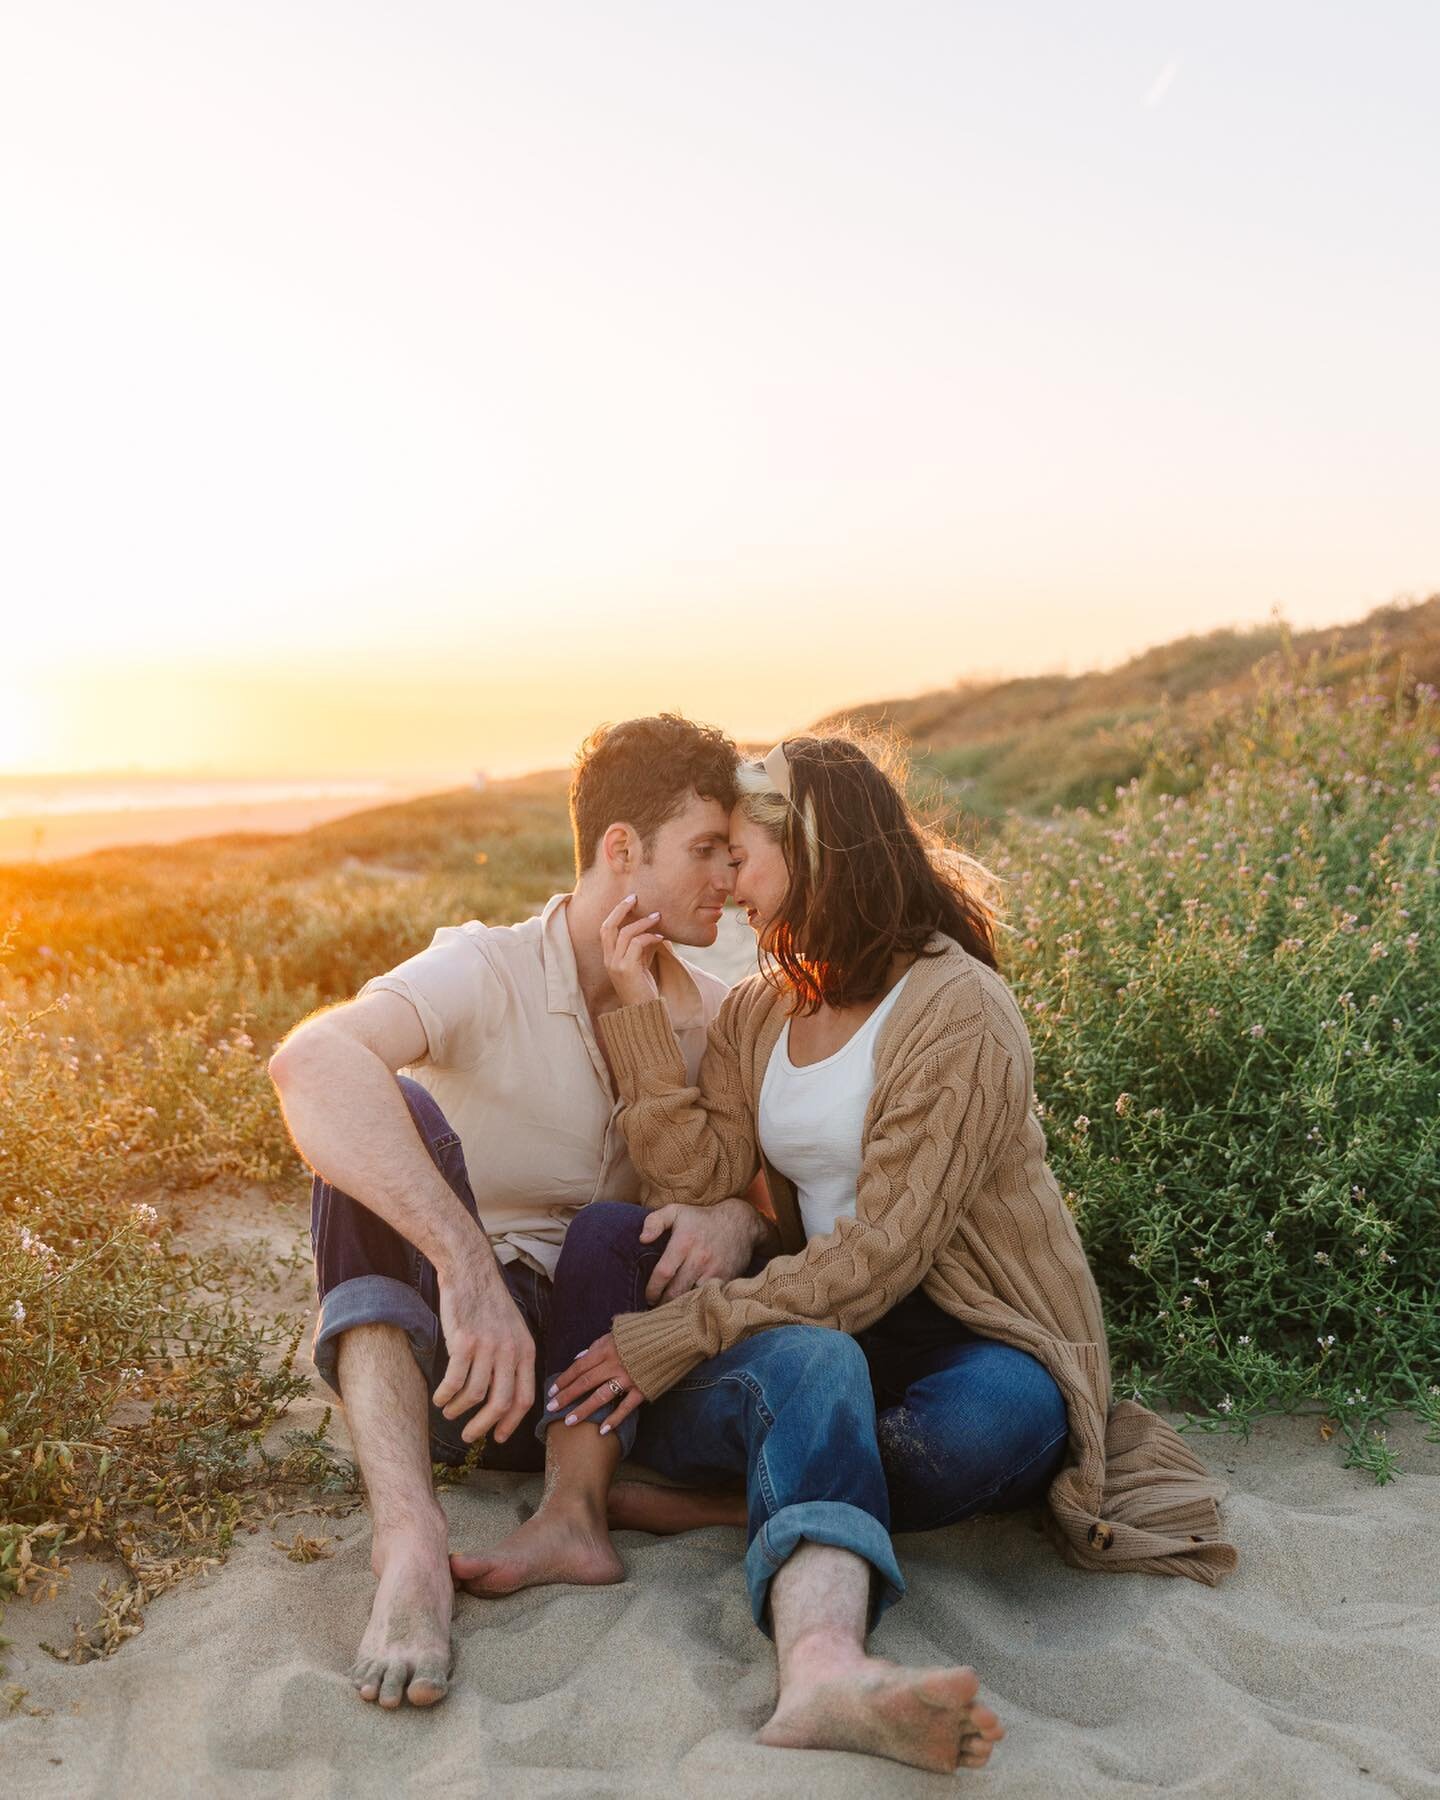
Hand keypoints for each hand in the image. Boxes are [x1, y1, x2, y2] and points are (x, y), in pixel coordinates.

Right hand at [431, 1247, 536, 1445]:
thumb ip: (512, 1359)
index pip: (525, 1398)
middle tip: (470, 1436)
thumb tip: (505, 1395)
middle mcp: (510, 1351)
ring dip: (459, 1410)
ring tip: (450, 1412)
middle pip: (501, 1403)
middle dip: (484, 1427)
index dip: (512, 1423)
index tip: (499, 1437)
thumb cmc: (488, 1303)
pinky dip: (445, 1395)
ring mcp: (487, 1346)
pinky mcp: (464, 1342)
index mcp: (525, 1350)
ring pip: (475, 1395)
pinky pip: (454, 1381)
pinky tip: (439, 1398)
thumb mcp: (513, 1330)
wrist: (470, 1271)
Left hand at [546, 1333, 643, 1436]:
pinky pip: (625, 1407)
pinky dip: (613, 1419)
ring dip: (583, 1410)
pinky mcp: (642, 1389)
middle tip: (551, 1408)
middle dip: (567, 1396)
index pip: (579, 1366)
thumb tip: (579, 1357)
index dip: (564, 1379)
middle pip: (585, 1382)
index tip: (552, 1391)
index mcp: (606, 1349)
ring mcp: (628, 1378)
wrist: (672, 1336)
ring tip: (569, 1421)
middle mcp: (614, 1364)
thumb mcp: (616, 1333)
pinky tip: (601, 1430)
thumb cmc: (642, 1333)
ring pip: (600, 1396)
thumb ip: (597, 1346)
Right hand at [600, 895, 663, 1007]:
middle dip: (621, 909)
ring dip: (643, 922)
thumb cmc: (645, 989)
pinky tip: (662, 938)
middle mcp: (608, 960)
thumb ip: (643, 946)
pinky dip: (650, 937)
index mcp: (609, 958)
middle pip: (608, 927)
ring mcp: (615, 965)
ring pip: (625, 933)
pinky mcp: (626, 970)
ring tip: (658, 917)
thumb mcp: (642, 963)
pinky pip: (637, 944)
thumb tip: (654, 927)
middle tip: (635, 898)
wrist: (645, 1014)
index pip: (606, 929)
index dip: (616, 912)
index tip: (630, 900)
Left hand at [640, 1197, 766, 1304]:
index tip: (648, 1296)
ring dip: (680, 1306)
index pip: (664, 1273)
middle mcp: (699, 1258)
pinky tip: (691, 1305)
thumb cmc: (701, 1219)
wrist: (740, 1223)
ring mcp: (715, 1270)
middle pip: (676, 1291)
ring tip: (671, 1309)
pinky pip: (708, 1297)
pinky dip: (698, 1303)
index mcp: (684, 1242)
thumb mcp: (676, 1211)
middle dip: (663, 1303)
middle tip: (657, 1307)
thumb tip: (642, 1240)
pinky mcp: (727, 1279)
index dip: (653, 1289)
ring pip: (692, 1297)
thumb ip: (654, 1221)